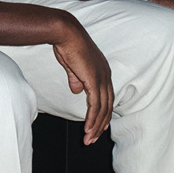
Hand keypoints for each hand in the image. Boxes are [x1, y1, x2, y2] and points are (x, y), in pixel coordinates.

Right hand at [52, 17, 113, 144]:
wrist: (65, 32)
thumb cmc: (67, 44)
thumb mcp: (72, 65)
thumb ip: (76, 79)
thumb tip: (76, 91)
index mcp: (103, 70)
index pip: (107, 97)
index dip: (103, 113)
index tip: (98, 126)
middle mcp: (106, 75)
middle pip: (108, 106)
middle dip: (101, 124)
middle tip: (93, 138)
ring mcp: (102, 78)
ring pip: (103, 109)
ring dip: (96, 126)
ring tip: (89, 139)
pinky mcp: (94, 80)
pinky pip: (95, 105)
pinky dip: (92, 119)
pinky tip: (88, 129)